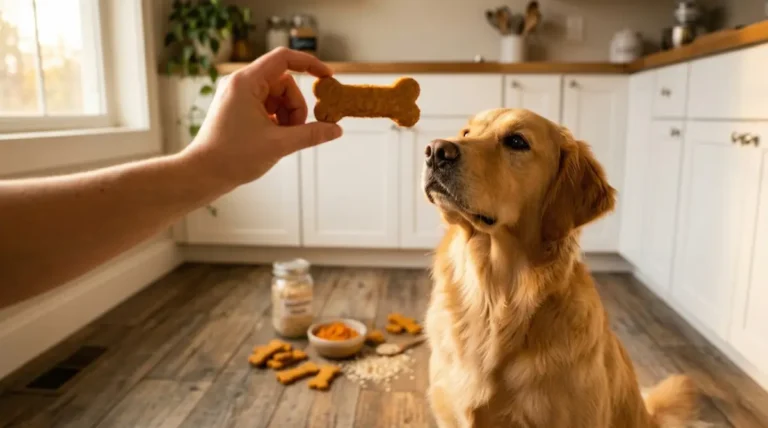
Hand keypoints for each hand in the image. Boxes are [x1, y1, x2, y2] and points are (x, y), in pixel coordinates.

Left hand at [182, 47, 342, 187]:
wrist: (202, 175)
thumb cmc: (233, 157)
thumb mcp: (279, 145)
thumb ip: (311, 134)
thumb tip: (336, 130)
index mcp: (246, 82)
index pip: (284, 59)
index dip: (309, 64)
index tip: (327, 77)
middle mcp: (240, 84)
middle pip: (284, 83)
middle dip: (295, 106)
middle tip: (296, 131)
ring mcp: (238, 97)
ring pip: (277, 97)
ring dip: (287, 116)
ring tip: (282, 139)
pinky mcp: (237, 109)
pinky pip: (267, 107)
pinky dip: (276, 121)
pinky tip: (273, 139)